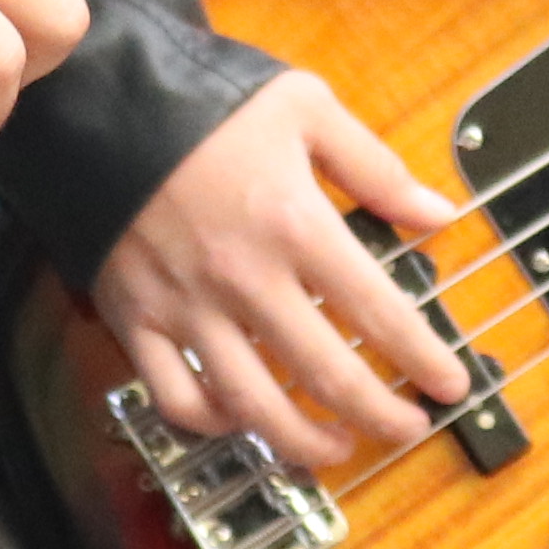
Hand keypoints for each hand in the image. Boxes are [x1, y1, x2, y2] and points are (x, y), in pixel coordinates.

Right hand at [95, 73, 468, 468]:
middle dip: (380, 416)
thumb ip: (374, 166)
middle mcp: (245, 279)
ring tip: (337, 447)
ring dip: (305, 443)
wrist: (97, 102)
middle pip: (326, 376)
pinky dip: (214, 424)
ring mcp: (187, 307)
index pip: (379, 312)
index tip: (451, 384)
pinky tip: (243, 420)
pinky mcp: (136, 319)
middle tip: (408, 428)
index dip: (423, 358)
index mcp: (296, 224)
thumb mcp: (305, 106)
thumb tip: (437, 213)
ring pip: (254, 407)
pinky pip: (176, 397)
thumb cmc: (204, 101)